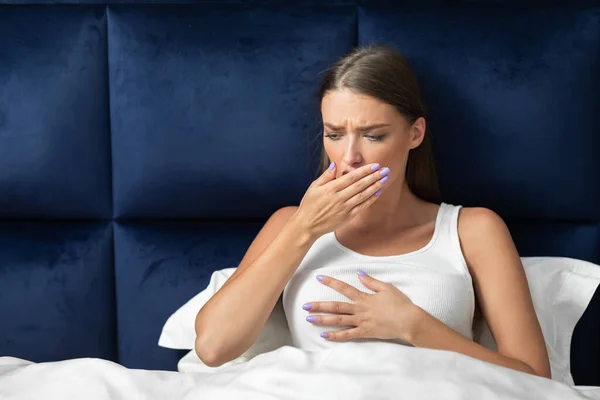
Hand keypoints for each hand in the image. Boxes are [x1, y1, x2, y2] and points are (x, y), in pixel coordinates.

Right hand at [295, 162, 389, 237]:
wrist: (307, 225)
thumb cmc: (309, 205)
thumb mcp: (314, 187)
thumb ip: (326, 176)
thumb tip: (335, 165)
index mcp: (331, 188)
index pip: (351, 177)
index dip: (365, 171)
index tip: (375, 165)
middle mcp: (339, 198)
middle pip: (360, 185)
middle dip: (374, 176)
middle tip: (385, 170)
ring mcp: (344, 208)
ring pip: (363, 195)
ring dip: (375, 186)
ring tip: (385, 179)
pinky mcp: (347, 217)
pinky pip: (362, 206)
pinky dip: (371, 199)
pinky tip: (378, 192)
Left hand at [302, 270, 420, 342]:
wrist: (408, 320)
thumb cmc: (400, 304)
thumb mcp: (387, 287)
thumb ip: (371, 281)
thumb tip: (359, 273)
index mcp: (364, 297)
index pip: (344, 288)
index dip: (331, 282)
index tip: (319, 278)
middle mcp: (359, 309)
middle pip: (336, 306)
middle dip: (319, 305)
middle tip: (305, 306)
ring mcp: (361, 322)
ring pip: (338, 321)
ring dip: (323, 320)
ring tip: (309, 319)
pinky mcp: (365, 333)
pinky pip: (348, 335)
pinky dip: (336, 336)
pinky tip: (325, 336)